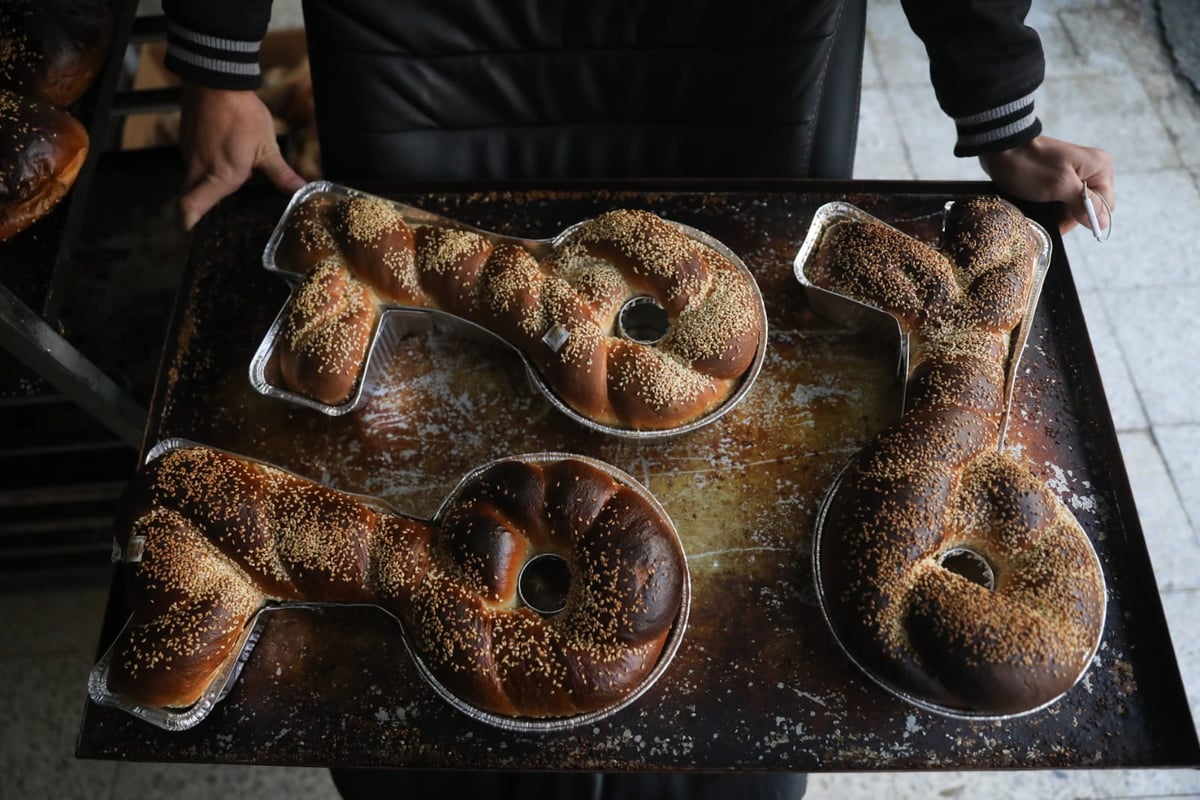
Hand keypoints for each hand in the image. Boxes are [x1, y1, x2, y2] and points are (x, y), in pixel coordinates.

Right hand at [177, 84, 306, 229]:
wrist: (216, 80)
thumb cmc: (243, 114)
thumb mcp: (268, 148)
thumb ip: (281, 174)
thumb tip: (300, 192)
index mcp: (221, 176)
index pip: (190, 207)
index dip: (188, 220)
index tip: (189, 229)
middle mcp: (199, 169)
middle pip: (189, 198)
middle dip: (197, 207)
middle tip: (208, 211)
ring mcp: (188, 153)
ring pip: (190, 179)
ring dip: (203, 183)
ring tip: (223, 173)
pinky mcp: (184, 140)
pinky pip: (190, 161)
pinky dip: (202, 164)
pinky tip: (218, 153)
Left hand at [978, 135, 1114, 235]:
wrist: (1002, 149)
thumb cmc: (1030, 164)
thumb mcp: (1059, 185)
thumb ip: (1084, 203)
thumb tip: (1102, 223)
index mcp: (1100, 168)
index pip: (1105, 206)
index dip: (1086, 218)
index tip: (1063, 221)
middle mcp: (1092, 171)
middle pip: (1088, 209)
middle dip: (1068, 218)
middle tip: (1047, 218)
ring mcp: (1075, 176)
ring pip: (1073, 208)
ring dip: (1057, 215)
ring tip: (1040, 213)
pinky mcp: (1059, 180)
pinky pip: (1061, 202)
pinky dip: (1050, 209)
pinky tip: (1038, 209)